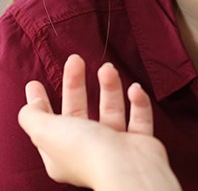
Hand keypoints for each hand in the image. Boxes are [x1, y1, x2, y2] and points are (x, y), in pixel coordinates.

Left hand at [18, 54, 180, 190]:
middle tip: (75, 59)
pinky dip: (138, 101)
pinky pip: (139, 116)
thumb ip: (33, 117)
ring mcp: (115, 144)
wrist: (128, 168)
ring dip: (110, 86)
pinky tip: (134, 88)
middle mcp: (87, 149)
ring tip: (108, 68)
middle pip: (79, 110)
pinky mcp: (139, 140)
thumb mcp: (47, 132)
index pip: (47, 122)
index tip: (35, 82)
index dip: (40, 102)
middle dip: (76, 84)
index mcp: (62, 152)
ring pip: (111, 109)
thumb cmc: (87, 152)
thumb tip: (28, 106)